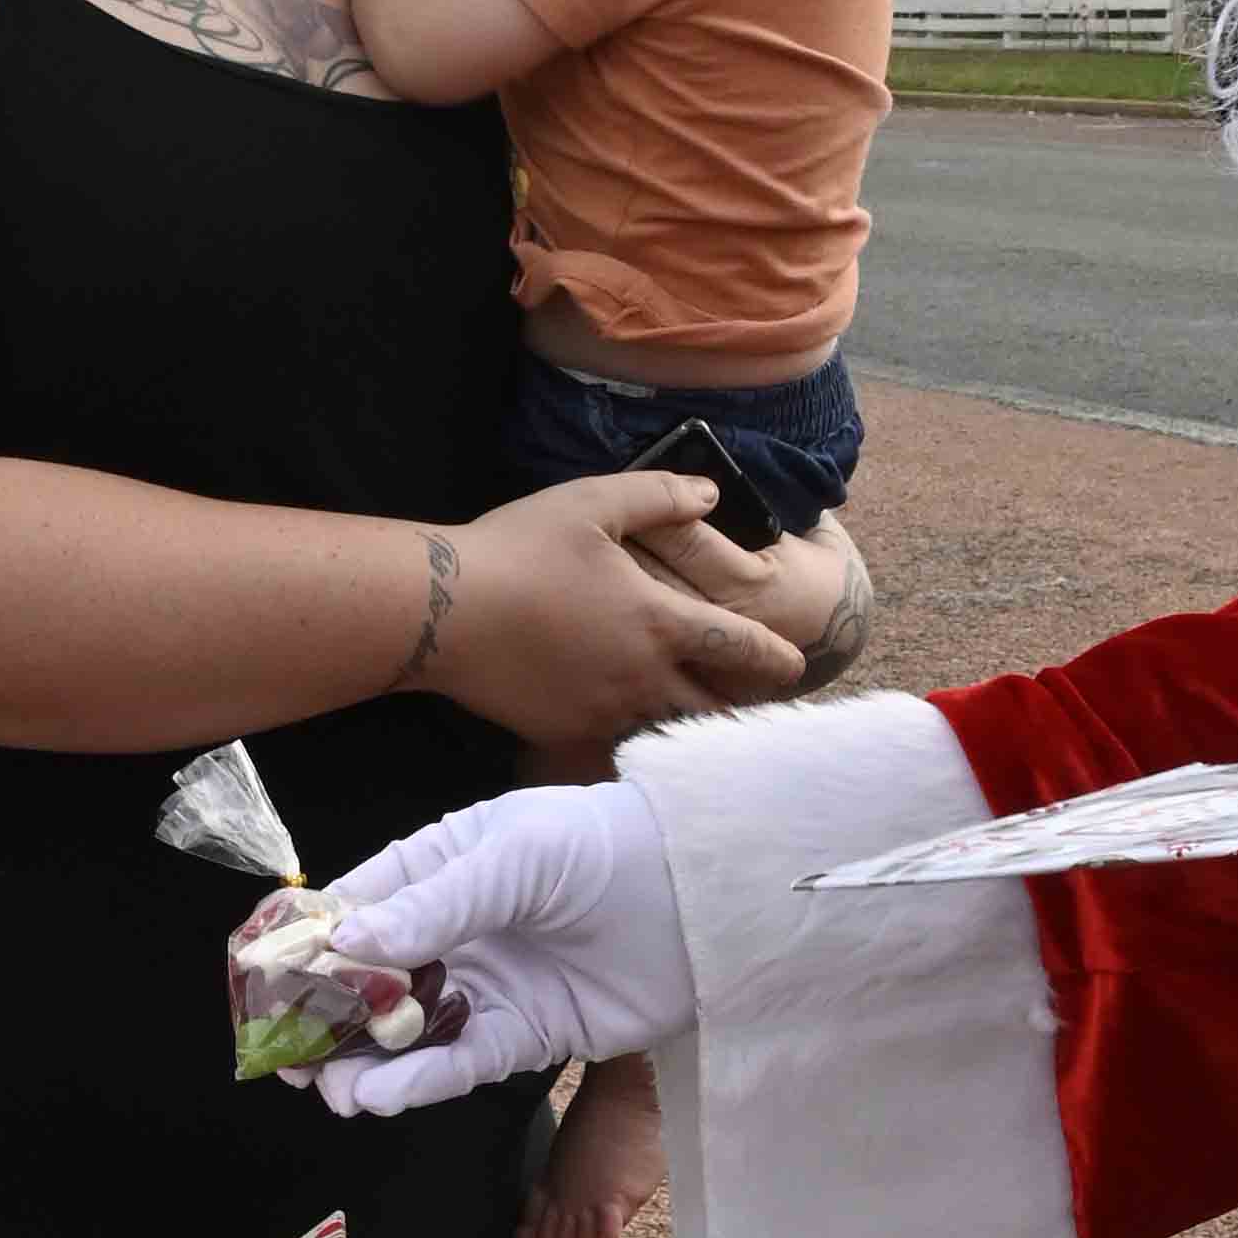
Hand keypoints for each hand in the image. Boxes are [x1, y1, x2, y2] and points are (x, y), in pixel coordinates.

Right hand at [306, 778, 693, 1113]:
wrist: (706, 895)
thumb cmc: (606, 846)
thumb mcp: (512, 856)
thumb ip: (433, 905)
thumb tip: (350, 945)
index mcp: (438, 868)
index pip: (354, 909)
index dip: (306, 946)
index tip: (261, 981)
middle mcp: (455, 930)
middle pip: (370, 983)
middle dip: (326, 1020)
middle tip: (286, 1056)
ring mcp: (488, 985)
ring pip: (408, 1033)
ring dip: (366, 1062)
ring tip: (332, 1088)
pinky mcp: (527, 1034)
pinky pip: (462, 1062)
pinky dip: (421, 1079)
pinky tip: (384, 1092)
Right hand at [440, 471, 810, 739]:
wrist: (440, 613)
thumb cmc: (519, 549)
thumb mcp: (593, 502)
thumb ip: (661, 495)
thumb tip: (711, 493)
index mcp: (660, 621)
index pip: (741, 648)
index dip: (776, 659)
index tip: (796, 667)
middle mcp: (643, 677)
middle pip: (714, 709)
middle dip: (740, 709)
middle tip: (755, 706)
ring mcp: (604, 712)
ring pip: (667, 732)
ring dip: (688, 726)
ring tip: (700, 723)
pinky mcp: (563, 733)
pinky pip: (613, 744)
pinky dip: (632, 738)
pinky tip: (629, 731)